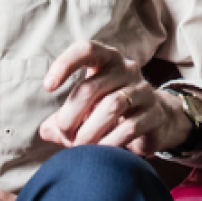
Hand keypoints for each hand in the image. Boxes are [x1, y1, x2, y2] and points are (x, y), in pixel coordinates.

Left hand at [38, 40, 195, 158]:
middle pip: (91, 87)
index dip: (64, 64)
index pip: (85, 49)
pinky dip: (109, 142)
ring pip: (111, 106)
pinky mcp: (155, 114)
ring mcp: (143, 90)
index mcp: (106, 59)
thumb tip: (45, 131)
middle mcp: (126, 69)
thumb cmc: (110, 109)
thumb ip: (64, 118)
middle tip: (63, 133)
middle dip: (71, 114)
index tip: (47, 87)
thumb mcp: (85, 108)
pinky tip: (99, 151)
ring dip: (89, 130)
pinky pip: (129, 127)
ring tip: (79, 146)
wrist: (155, 120)